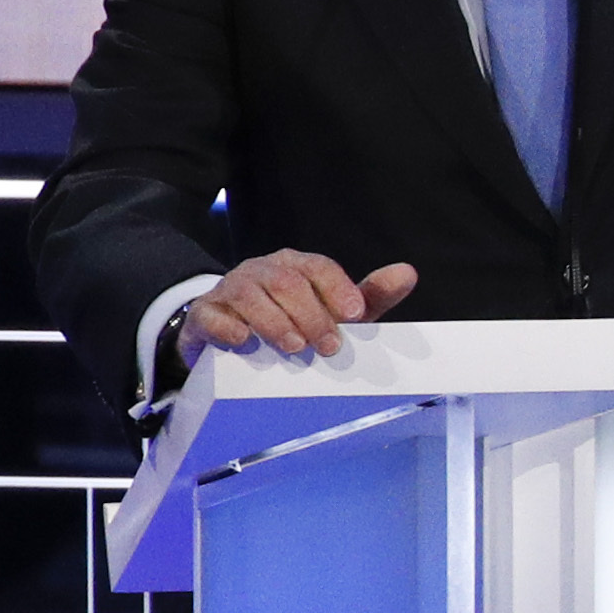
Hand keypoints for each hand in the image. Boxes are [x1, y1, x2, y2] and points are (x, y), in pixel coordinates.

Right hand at [181, 251, 415, 366]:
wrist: (228, 333)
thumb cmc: (291, 319)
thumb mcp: (332, 311)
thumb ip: (369, 295)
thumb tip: (409, 272)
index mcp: (294, 266)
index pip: (317, 267)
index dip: (337, 288)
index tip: (356, 315)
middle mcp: (261, 271)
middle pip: (286, 282)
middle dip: (311, 314)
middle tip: (329, 346)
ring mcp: (229, 290)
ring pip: (249, 295)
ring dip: (274, 321)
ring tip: (294, 347)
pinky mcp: (204, 314)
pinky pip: (210, 314)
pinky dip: (227, 327)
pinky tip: (244, 341)